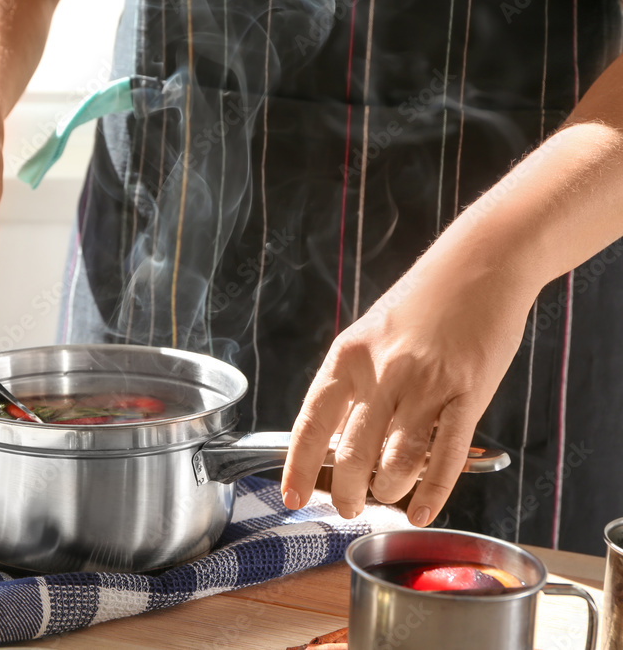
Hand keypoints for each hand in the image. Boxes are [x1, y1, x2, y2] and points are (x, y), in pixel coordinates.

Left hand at [280, 244, 536, 525]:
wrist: (481, 263)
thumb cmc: (424, 300)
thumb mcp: (370, 334)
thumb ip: (355, 382)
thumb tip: (338, 437)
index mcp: (348, 357)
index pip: (312, 423)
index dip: (298, 467)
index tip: (292, 496)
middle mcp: (381, 373)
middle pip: (352, 454)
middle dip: (347, 492)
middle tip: (350, 507)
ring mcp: (426, 384)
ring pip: (396, 462)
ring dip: (387, 492)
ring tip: (387, 498)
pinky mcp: (469, 393)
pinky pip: (445, 456)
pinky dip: (432, 493)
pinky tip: (421, 510)